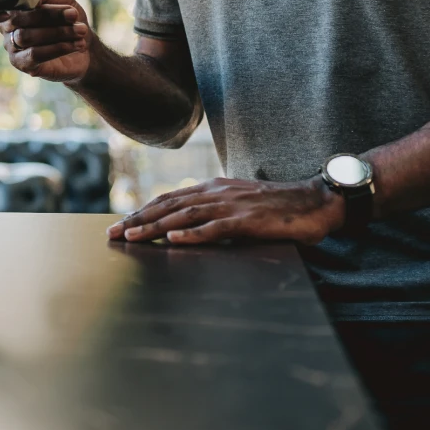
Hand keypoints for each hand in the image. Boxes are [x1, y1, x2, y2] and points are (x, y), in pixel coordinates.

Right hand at [0, 0, 91, 84]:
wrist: (84, 49)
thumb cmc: (69, 22)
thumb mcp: (65, 2)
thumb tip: (36, 1)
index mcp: (14, 8)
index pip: (20, 4)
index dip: (44, 6)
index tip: (70, 10)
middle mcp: (8, 27)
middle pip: (20, 19)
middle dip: (51, 17)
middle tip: (75, 17)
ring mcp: (12, 47)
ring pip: (27, 37)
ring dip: (58, 33)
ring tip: (80, 31)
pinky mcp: (22, 64)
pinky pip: (35, 55)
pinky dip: (57, 48)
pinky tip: (76, 45)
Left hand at [107, 177, 345, 245]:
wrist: (315, 201)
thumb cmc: (279, 208)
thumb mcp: (240, 205)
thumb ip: (215, 212)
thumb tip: (189, 226)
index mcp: (213, 188)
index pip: (170, 200)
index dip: (143, 212)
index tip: (121, 225)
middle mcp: (217, 193)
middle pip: (169, 206)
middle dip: (139, 220)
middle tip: (113, 234)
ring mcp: (231, 205)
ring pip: (185, 216)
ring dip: (156, 228)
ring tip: (133, 237)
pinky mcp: (248, 220)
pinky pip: (215, 228)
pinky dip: (193, 234)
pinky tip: (174, 241)